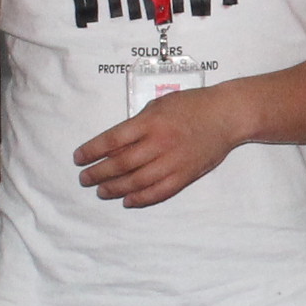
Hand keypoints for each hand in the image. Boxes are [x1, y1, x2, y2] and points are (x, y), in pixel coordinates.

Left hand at [74, 86, 246, 207]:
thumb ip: (138, 123)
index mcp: (150, 121)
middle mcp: (159, 142)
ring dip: (115, 188)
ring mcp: (173, 161)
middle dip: (98, 173)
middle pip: (121, 163)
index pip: (112, 139)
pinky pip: (159, 191)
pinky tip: (127, 200)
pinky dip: (141, 198)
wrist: (227, 115)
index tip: (78, 158)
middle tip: (84, 178)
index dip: (92, 151)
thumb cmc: (191, 105)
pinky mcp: (185, 174)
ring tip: (101, 191)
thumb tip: (115, 144)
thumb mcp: (160, 104)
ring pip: (137, 181)